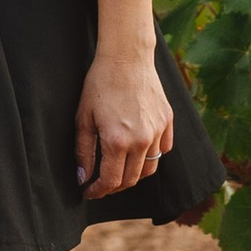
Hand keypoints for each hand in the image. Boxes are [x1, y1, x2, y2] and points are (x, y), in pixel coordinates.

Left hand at [75, 40, 171, 196]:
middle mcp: (142, 141)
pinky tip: (137, 151)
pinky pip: (163, 150)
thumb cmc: (100, 85)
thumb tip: (83, 178)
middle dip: (114, 187)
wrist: (127, 58)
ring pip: (149, 168)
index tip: (88, 192)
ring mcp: (158, 132)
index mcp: (118, 142)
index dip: (98, 191)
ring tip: (118, 169)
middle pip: (131, 179)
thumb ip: (83, 152)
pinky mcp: (168, 122)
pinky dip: (151, 156)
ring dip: (133, 174)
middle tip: (100, 183)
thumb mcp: (84, 119)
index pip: (111, 181)